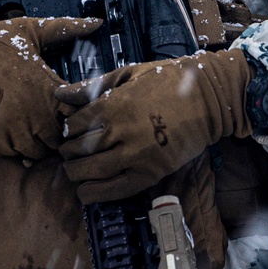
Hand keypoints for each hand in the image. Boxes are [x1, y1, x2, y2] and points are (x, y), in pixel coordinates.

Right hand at [0, 15, 100, 159]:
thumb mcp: (31, 30)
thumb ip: (66, 29)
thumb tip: (96, 22)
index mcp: (49, 88)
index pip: (76, 118)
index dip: (71, 117)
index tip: (61, 111)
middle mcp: (36, 112)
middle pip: (58, 141)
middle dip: (52, 133)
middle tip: (40, 121)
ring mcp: (14, 128)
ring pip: (35, 152)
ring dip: (31, 142)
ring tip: (22, 124)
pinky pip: (9, 154)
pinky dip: (8, 146)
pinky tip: (4, 127)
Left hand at [56, 48, 252, 202]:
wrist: (207, 98)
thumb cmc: (167, 80)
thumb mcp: (128, 75)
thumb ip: (91, 87)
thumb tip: (59, 93)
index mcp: (114, 105)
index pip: (75, 125)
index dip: (67, 130)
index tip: (69, 132)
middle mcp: (122, 132)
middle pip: (80, 150)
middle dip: (68, 153)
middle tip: (68, 153)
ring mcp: (136, 155)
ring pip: (93, 172)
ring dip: (77, 175)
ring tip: (74, 172)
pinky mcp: (151, 173)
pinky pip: (117, 189)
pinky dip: (96, 194)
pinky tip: (86, 192)